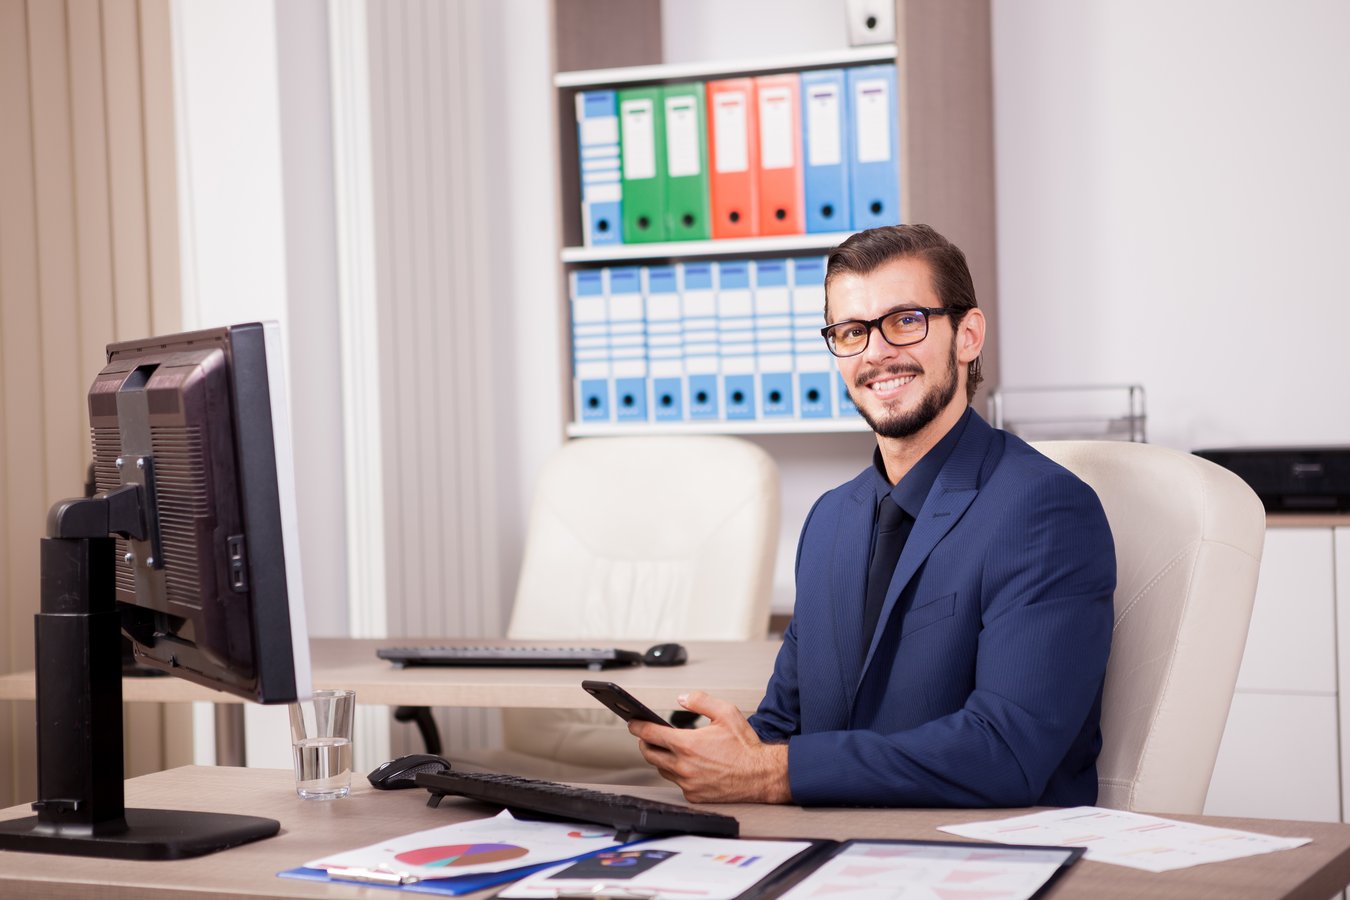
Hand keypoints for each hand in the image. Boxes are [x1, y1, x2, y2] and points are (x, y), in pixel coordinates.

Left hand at [628, 690, 790, 803]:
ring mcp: (688, 783)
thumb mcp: (726, 712)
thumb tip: (681, 698)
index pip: (650, 734)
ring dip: (660, 758)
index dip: (638, 727)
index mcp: (688, 744)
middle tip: (647, 735)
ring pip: (662, 769)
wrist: (761, 775)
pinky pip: (676, 783)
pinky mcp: (694, 795)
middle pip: (650, 754)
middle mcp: (684, 766)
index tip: (632, 723)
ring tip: (666, 748)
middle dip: (645, 743)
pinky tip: (685, 764)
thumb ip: (700, 701)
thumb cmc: (745, 746)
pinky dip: (676, 772)